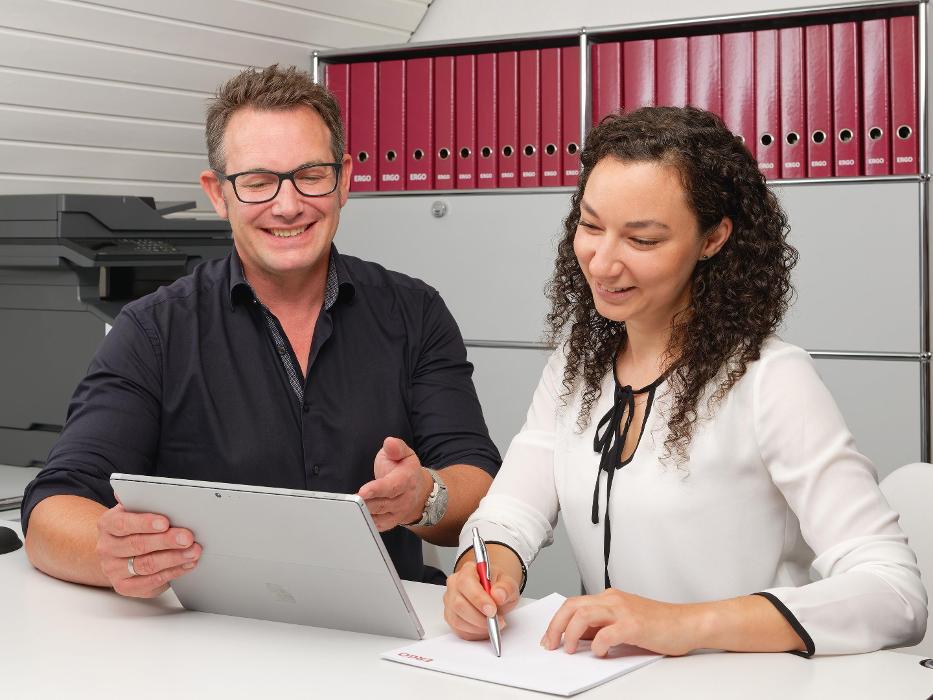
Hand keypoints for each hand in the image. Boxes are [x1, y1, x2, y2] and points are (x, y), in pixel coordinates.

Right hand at [96, 503, 201, 597]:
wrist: (119, 552)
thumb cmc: (135, 526)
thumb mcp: (135, 510)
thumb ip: (143, 501)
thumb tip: (153, 489)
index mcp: (107, 524)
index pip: (123, 523)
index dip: (145, 523)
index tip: (165, 522)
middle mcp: (106, 548)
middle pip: (138, 545)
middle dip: (167, 541)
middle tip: (188, 537)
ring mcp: (113, 569)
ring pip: (146, 565)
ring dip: (174, 558)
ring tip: (194, 551)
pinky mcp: (125, 587)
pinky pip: (150, 582)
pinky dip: (172, 573)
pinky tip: (187, 564)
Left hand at [358, 437, 431, 530]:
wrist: (420, 492)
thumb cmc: (405, 471)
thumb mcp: (404, 454)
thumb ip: (396, 448)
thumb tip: (389, 442)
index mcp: (406, 480)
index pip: (391, 487)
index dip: (376, 490)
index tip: (363, 492)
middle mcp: (403, 499)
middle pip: (381, 504)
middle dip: (365, 503)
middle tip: (350, 500)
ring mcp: (397, 513)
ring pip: (378, 517)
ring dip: (362, 513)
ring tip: (348, 509)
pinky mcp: (390, 522)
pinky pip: (377, 526)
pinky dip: (365, 523)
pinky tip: (354, 517)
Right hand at [443, 555, 520, 639]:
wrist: (494, 594)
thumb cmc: (497, 586)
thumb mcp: (508, 584)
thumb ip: (505, 588)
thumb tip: (498, 594)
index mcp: (468, 570)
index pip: (466, 582)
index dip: (478, 598)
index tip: (492, 610)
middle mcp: (454, 584)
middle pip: (459, 603)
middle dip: (479, 617)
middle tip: (495, 620)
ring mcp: (450, 601)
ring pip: (457, 619)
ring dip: (478, 626)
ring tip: (493, 624)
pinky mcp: (450, 617)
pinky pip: (458, 629)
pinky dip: (474, 633)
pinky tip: (484, 628)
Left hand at [541, 589, 697, 656]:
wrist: (688, 623)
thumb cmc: (661, 625)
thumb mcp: (625, 621)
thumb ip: (602, 625)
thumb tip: (578, 637)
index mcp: (610, 598)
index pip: (573, 604)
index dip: (556, 621)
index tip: (549, 637)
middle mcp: (613, 600)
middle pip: (572, 606)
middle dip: (556, 626)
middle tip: (551, 645)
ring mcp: (623, 611)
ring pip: (583, 615)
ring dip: (570, 633)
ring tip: (570, 649)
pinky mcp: (634, 625)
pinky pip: (606, 633)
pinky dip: (597, 644)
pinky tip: (599, 653)